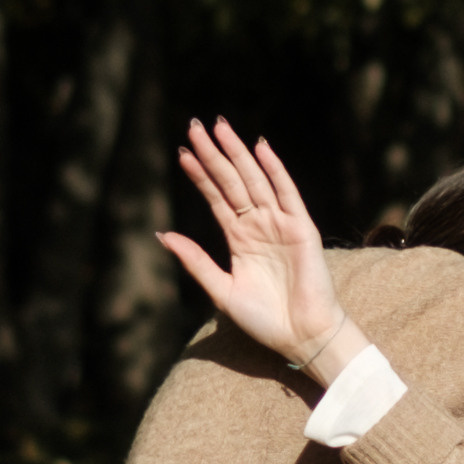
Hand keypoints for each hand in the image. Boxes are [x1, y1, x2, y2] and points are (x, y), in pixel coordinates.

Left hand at [160, 119, 354, 369]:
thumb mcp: (221, 289)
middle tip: (194, 126)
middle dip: (213, 154)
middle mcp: (259, 226)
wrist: (301, 337)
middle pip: (232, 182)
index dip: (200, 175)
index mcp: (240, 239)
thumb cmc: (265, 319)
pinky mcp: (301, 229)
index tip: (181, 152)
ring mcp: (281, 224)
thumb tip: (161, 234)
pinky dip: (275, 170)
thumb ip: (195, 261)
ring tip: (219, 127)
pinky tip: (260, 148)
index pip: (216, 198)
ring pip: (255, 181)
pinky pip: (287, 193)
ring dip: (237, 154)